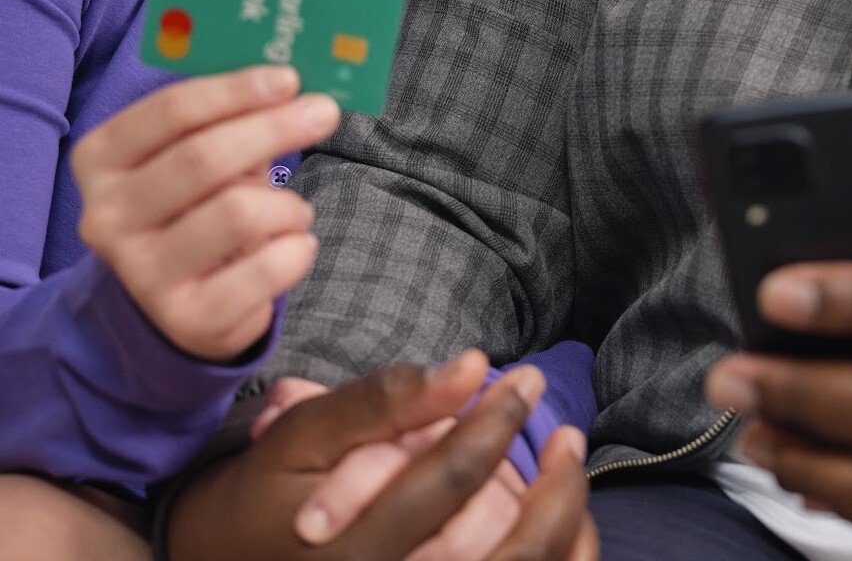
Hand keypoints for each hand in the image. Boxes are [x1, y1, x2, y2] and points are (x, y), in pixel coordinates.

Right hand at [72, 65, 339, 359]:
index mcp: (102, 160)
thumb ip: (233, 115)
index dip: (236, 90)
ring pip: (238, 213)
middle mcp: (107, 217)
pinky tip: (296, 245)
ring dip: (287, 204)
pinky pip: (265, 268)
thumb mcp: (198, 153)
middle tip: (324, 112)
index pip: (171, 111)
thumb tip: (297, 83)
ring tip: (294, 211)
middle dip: (275, 128)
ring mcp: (141, 274)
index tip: (290, 79)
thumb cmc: (197, 204)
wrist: (175, 302)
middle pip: (203, 158)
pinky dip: (298, 248)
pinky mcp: (186, 319)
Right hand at [168, 351, 596, 560]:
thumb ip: (386, 400)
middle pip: (499, 551)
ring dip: (561, 526)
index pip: (447, 482)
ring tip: (568, 468)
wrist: (230, 555)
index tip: (526, 380)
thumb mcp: (307, 433)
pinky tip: (564, 521)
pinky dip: (553, 559)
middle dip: (549, 487)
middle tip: (566, 431)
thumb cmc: (274, 488)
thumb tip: (474, 364)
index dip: (496, 422)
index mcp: (351, 553)